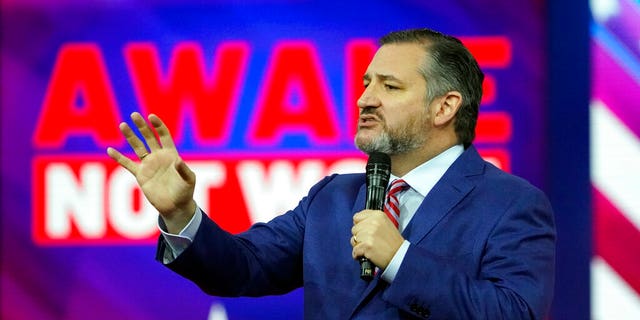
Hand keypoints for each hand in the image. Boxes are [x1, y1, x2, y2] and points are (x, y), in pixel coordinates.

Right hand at [107, 112, 195, 233]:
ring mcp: (148, 165)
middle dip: (142, 126)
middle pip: (149, 137)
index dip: (158, 126)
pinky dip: (119, 158)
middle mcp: (158, 156)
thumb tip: (177, 161)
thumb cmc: (185, 192)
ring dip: (130, 137)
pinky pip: (128, 164)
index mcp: (171, 154)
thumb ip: (184, 170)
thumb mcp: (189, 180)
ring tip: (123, 125)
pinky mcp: (140, 175)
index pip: (164, 135)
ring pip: (137, 147)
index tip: (151, 117)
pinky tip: (110, 150)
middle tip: (134, 115)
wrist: (176, 206)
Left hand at [351, 210, 404, 268]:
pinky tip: (366, 255)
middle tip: (369, 241)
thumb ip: (372, 221)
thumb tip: (358, 223)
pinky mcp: (367, 245)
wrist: (400, 256)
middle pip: (354, 229)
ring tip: (369, 248)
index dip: (359, 225)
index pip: (357, 216)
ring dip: (358, 246)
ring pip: (353, 239)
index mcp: (378, 215)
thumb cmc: (393, 243)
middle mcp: (373, 222)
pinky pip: (355, 250)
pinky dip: (358, 255)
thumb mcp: (386, 224)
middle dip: (359, 236)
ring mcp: (369, 233)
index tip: (364, 231)